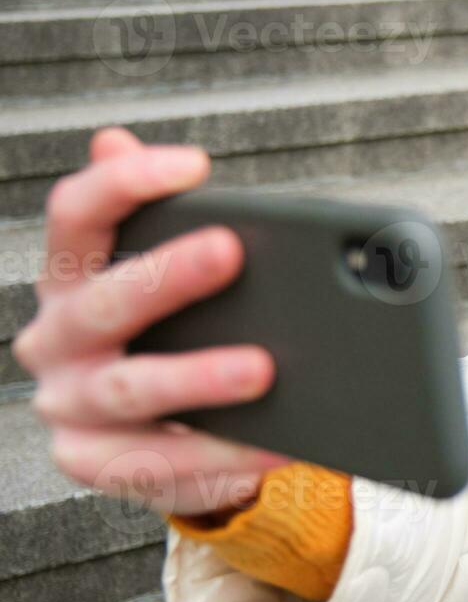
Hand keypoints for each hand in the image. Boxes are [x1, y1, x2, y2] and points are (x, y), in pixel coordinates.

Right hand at [14, 126, 292, 518]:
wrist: (159, 433)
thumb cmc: (171, 333)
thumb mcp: (163, 273)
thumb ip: (152, 215)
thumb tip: (111, 138)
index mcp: (70, 278)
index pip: (75, 215)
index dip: (125, 183)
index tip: (193, 163)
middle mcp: (55, 339)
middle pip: (103, 302)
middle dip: (168, 276)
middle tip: (232, 251)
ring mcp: (69, 405)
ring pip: (130, 389)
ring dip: (199, 377)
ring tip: (264, 369)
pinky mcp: (94, 464)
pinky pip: (162, 464)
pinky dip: (224, 454)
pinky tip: (277, 443)